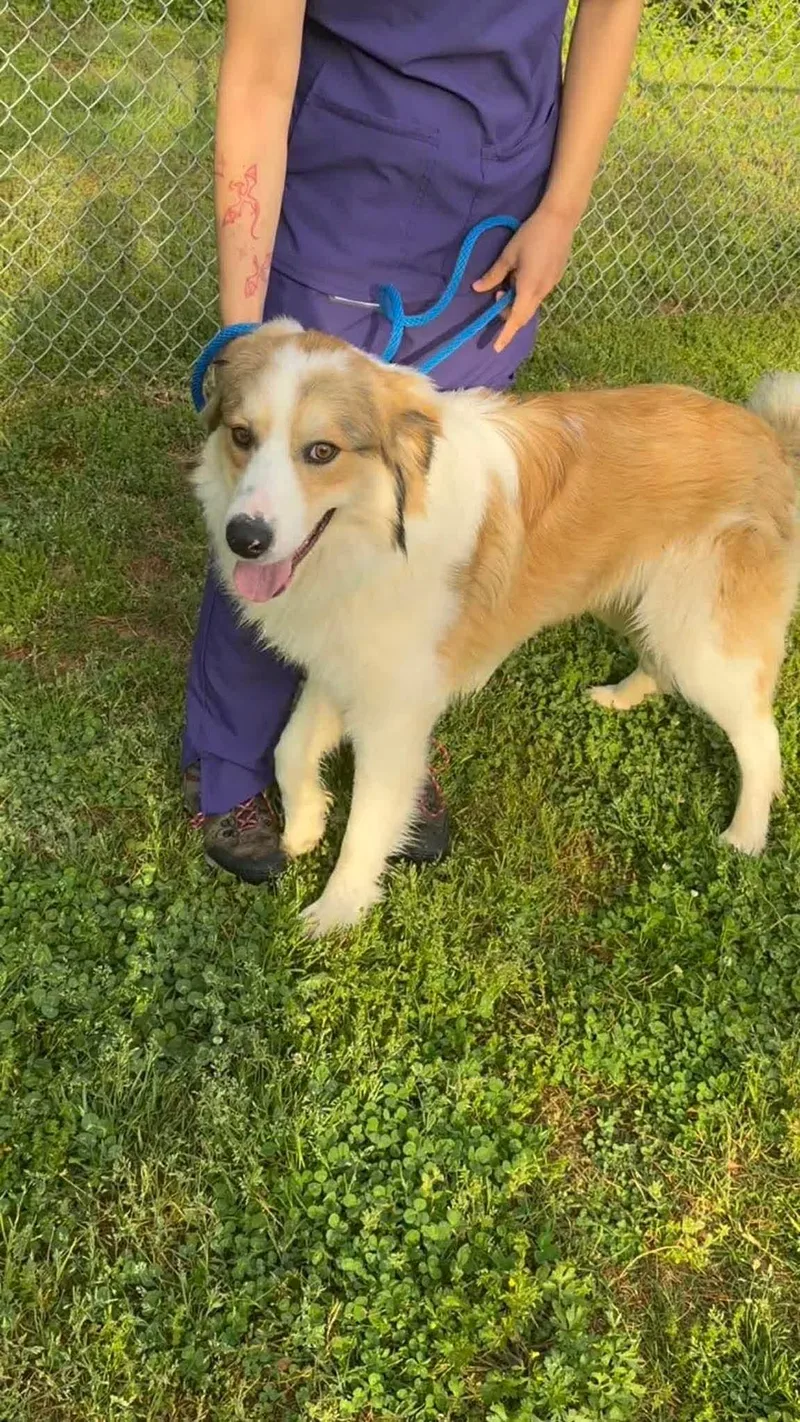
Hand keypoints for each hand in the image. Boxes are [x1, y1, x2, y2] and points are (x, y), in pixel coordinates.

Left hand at [473, 203, 576, 353]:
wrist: (560, 219)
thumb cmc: (531, 235)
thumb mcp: (508, 255)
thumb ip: (494, 275)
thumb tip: (477, 288)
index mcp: (528, 288)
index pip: (515, 318)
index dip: (505, 334)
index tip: (497, 348)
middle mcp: (542, 291)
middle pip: (523, 315)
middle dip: (508, 315)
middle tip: (496, 299)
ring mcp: (551, 286)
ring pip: (531, 304)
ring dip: (517, 302)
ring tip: (507, 282)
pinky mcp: (555, 279)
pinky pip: (538, 295)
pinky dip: (526, 294)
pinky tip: (521, 276)